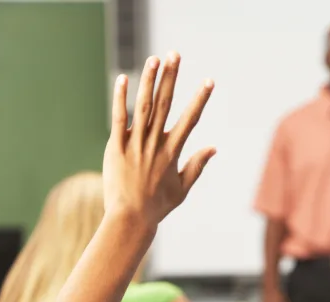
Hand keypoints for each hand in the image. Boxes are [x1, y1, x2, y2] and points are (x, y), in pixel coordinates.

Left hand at [103, 52, 215, 230]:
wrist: (131, 218)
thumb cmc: (158, 205)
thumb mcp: (183, 188)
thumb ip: (197, 165)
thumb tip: (213, 147)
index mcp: (173, 152)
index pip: (190, 119)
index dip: (200, 99)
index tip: (209, 81)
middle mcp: (156, 143)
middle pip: (165, 103)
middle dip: (171, 77)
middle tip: (175, 55)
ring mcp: (135, 143)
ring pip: (144, 106)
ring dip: (149, 80)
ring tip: (154, 58)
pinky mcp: (116, 146)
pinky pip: (118, 118)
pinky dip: (120, 98)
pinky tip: (123, 79)